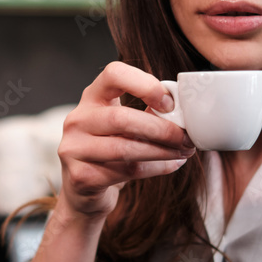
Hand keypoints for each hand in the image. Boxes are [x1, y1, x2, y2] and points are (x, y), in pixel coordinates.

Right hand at [57, 61, 195, 217]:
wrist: (83, 188)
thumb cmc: (111, 149)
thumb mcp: (123, 124)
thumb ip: (147, 112)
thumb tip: (184, 112)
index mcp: (92, 97)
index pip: (114, 74)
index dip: (145, 85)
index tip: (169, 103)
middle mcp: (78, 119)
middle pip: (121, 118)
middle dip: (161, 129)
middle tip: (187, 137)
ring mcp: (75, 148)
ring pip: (125, 148)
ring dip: (162, 151)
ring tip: (184, 152)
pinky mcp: (81, 176)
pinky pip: (126, 171)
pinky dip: (155, 168)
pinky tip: (171, 165)